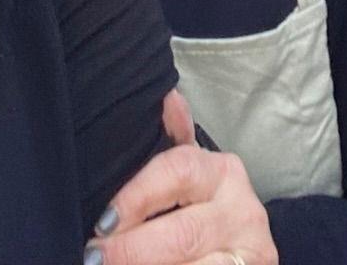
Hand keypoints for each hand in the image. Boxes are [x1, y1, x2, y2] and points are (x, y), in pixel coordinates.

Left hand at [83, 93, 275, 264]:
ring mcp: (250, 252)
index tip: (103, 221)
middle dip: (133, 248)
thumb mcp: (191, 177)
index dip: (136, 197)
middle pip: (183, 231)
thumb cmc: (204, 212)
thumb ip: (174, 139)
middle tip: (97, 257)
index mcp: (223, 173)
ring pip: (193, 264)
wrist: (245, 254)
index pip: (177, 172)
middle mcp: (242, 211)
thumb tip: (166, 98)